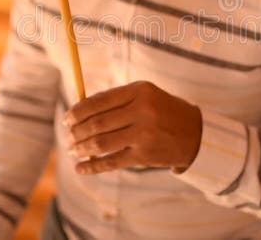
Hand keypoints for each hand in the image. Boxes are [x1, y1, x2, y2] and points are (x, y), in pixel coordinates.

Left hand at [62, 81, 201, 174]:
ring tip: (72, 150)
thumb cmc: (161, 111)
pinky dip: (92, 167)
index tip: (67, 119)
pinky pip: (111, 162)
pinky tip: (80, 168)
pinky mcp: (144, 156)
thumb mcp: (145, 95)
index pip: (99, 101)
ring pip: (101, 143)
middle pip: (97, 123)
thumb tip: (79, 110)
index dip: (78, 111)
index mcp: (140, 91)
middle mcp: (142, 111)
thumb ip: (115, 100)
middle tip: (68, 136)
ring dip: (81, 148)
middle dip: (76, 132)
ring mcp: (143, 135)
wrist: (194, 133)